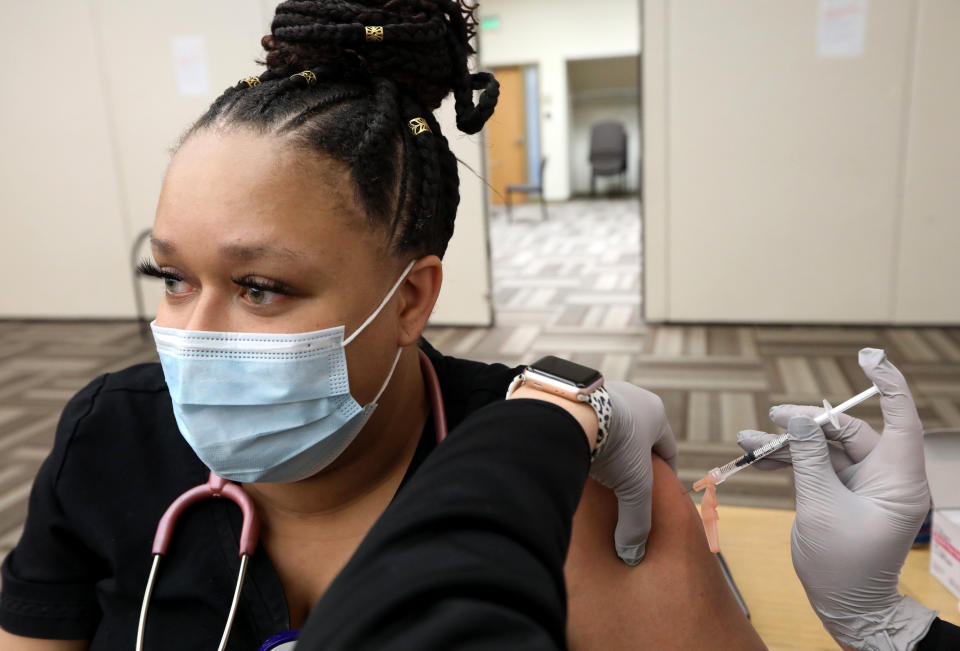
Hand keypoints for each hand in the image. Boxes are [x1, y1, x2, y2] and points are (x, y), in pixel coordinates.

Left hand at [588, 381, 677, 564]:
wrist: (567, 412)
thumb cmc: (612, 446)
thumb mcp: (633, 487)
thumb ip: (637, 522)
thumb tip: (632, 555)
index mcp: (655, 413)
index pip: (667, 449)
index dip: (665, 475)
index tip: (659, 494)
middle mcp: (632, 397)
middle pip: (638, 437)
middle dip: (633, 461)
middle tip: (625, 486)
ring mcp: (602, 393)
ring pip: (610, 428)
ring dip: (607, 449)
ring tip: (597, 474)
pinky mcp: (575, 396)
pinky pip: (584, 422)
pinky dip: (584, 438)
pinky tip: (574, 455)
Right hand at [738, 348, 936, 648]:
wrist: (845, 606)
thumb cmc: (844, 564)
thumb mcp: (821, 506)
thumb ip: (808, 458)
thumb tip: (796, 419)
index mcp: (897, 478)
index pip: (900, 418)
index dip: (888, 385)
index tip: (869, 357)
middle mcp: (883, 476)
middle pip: (847, 432)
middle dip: (806, 424)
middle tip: (770, 419)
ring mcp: (861, 485)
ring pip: (825, 449)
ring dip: (788, 444)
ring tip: (750, 439)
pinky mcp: (841, 494)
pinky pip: (815, 466)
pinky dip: (788, 461)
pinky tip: (758, 457)